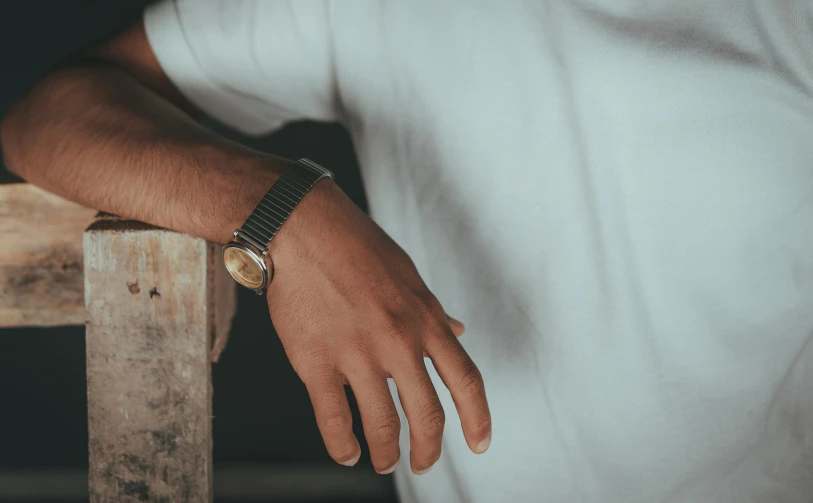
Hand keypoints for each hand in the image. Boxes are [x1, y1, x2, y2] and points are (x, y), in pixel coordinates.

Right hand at [266, 179, 491, 474]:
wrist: (303, 227)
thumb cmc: (358, 246)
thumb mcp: (409, 276)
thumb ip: (434, 312)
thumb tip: (459, 332)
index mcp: (425, 320)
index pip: (466, 380)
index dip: (478, 419)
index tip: (480, 443)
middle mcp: (398, 341)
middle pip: (428, 415)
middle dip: (428, 450)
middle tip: (422, 464)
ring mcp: (357, 354)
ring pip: (383, 426)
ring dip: (386, 454)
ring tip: (383, 462)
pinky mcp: (315, 362)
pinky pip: (334, 420)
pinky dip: (342, 445)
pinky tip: (346, 453)